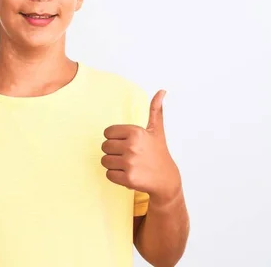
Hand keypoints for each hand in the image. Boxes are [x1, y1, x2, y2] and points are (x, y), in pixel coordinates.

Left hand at [101, 90, 181, 204]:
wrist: (166, 179)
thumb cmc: (158, 152)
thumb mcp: (156, 130)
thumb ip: (155, 110)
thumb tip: (162, 91)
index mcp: (135, 132)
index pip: (107, 133)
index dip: (115, 139)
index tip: (126, 143)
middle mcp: (132, 146)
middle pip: (104, 147)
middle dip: (113, 152)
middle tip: (128, 155)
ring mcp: (130, 163)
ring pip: (105, 161)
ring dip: (113, 164)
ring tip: (128, 165)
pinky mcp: (128, 178)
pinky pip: (108, 174)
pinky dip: (115, 176)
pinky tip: (128, 174)